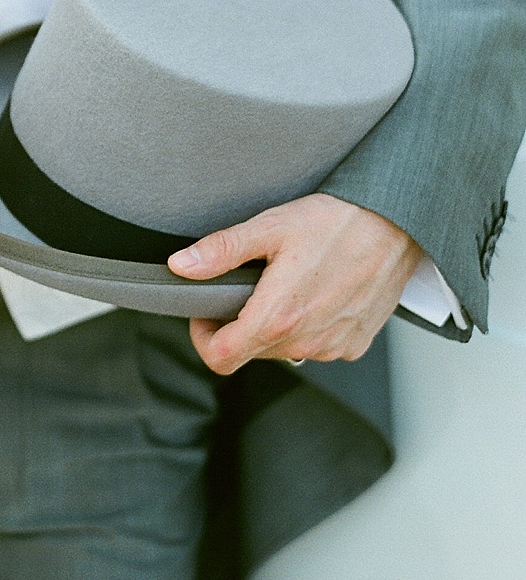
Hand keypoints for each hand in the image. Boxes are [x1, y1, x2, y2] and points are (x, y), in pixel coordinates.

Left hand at [168, 193, 423, 375]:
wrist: (399, 223)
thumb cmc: (336, 221)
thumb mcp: (269, 227)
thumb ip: (221, 252)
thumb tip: (180, 266)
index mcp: (279, 316)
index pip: (221, 358)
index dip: (203, 338)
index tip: (205, 313)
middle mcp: (307, 340)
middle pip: (250, 352)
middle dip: (239, 325)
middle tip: (247, 285)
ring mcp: (333, 346)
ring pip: (283, 350)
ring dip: (273, 326)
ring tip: (284, 284)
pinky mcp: (354, 344)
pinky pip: (315, 346)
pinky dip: (306, 327)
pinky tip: (315, 293)